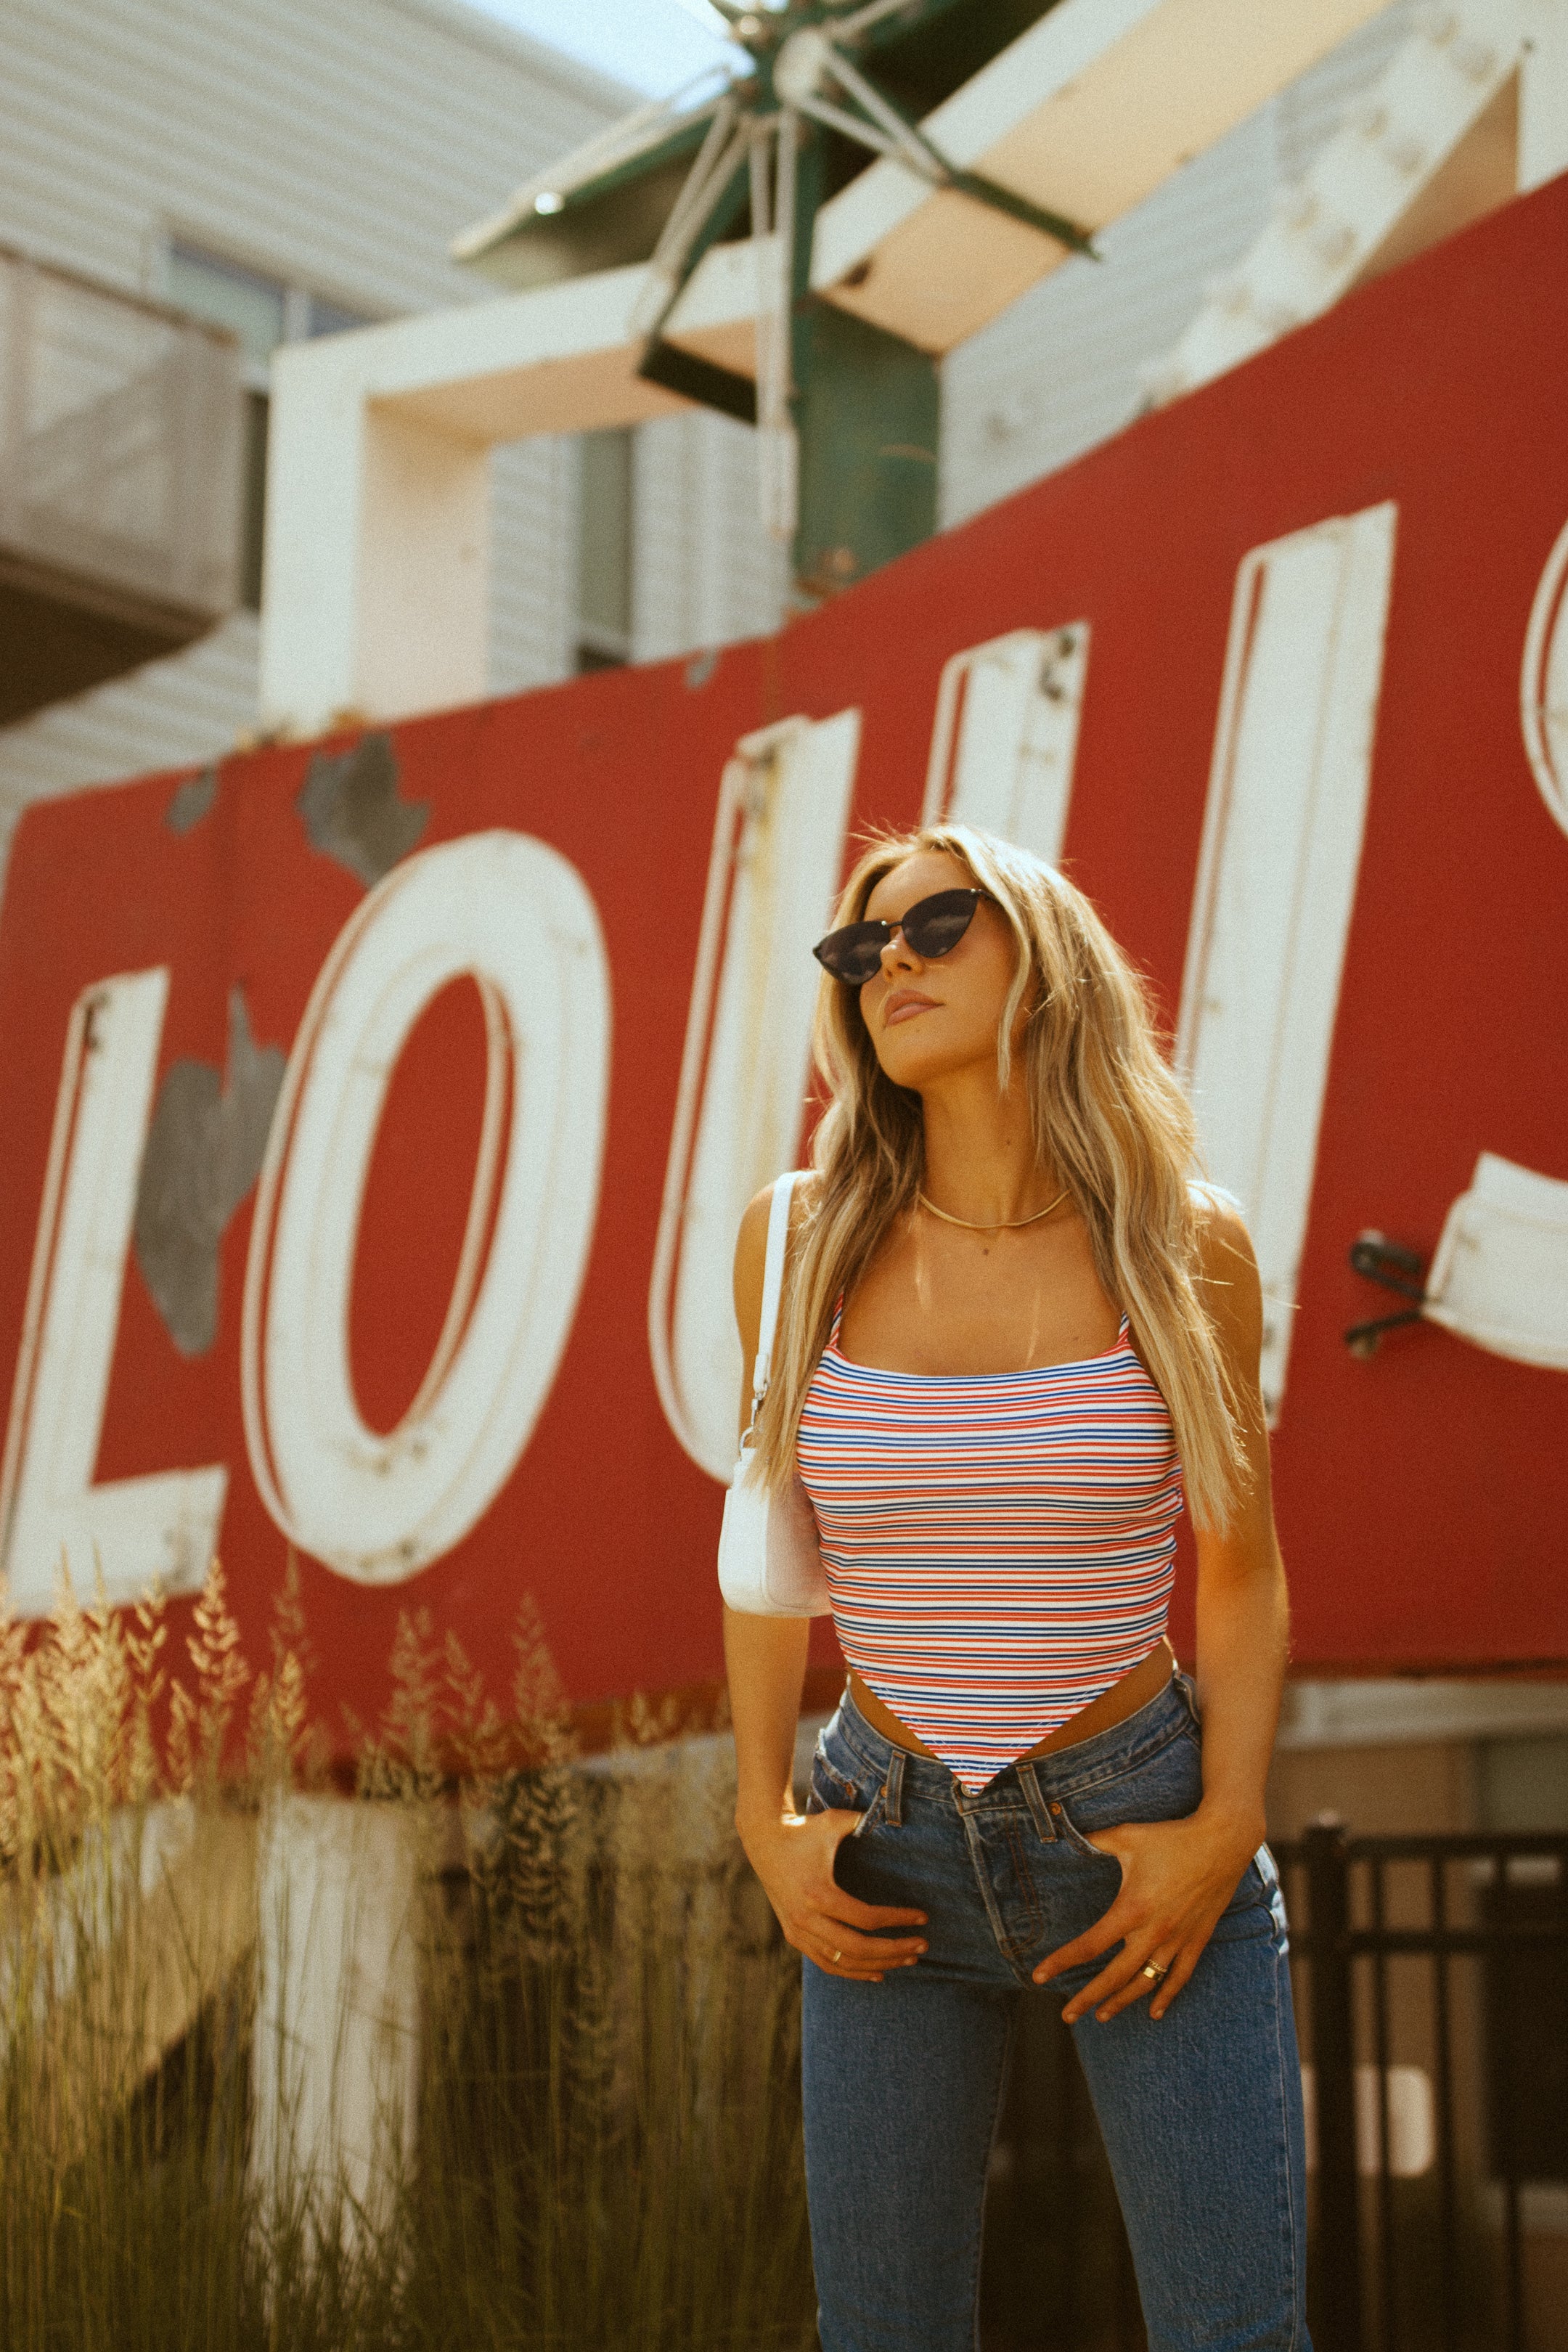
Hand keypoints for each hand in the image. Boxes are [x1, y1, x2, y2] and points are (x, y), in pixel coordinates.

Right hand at [740, 1806, 927, 1982]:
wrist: (763, 1840)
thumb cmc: (803, 1829)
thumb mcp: (833, 1821)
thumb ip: (862, 1820)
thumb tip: (891, 1816)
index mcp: (818, 1893)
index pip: (867, 1918)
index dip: (898, 1919)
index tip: (923, 1917)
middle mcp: (806, 1918)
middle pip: (858, 1948)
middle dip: (895, 1950)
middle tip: (922, 1946)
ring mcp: (798, 1931)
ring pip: (843, 1962)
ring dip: (878, 1965)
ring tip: (908, 1960)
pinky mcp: (794, 1936)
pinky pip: (827, 1964)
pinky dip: (853, 1972)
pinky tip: (877, 1973)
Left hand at [1032, 1807, 1262, 2022]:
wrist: (1223, 1842)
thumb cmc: (1171, 1837)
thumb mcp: (1127, 1835)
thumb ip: (1094, 1839)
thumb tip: (1065, 1827)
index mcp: (1131, 1909)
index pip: (1090, 1945)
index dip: (1061, 1962)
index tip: (1038, 1976)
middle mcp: (1153, 1932)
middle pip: (1113, 1976)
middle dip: (1087, 1998)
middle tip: (1067, 2015)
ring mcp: (1177, 1940)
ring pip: (1145, 1983)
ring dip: (1122, 2002)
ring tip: (1102, 2015)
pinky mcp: (1197, 1940)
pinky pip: (1180, 1977)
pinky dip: (1166, 1996)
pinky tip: (1154, 2012)